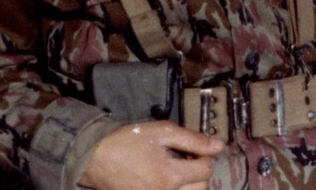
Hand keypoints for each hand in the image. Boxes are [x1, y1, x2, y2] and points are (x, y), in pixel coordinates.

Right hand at [78, 120, 223, 189]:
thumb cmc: (128, 141)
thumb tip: (219, 146)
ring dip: (189, 183)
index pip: (206, 170)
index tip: (192, 149)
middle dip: (199, 172)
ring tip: (176, 169)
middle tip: (185, 158)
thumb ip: (193, 139)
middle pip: (201, 188)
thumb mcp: (162, 132)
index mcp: (171, 175)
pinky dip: (176, 188)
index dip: (204, 155)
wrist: (96, 158)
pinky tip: (166, 178)